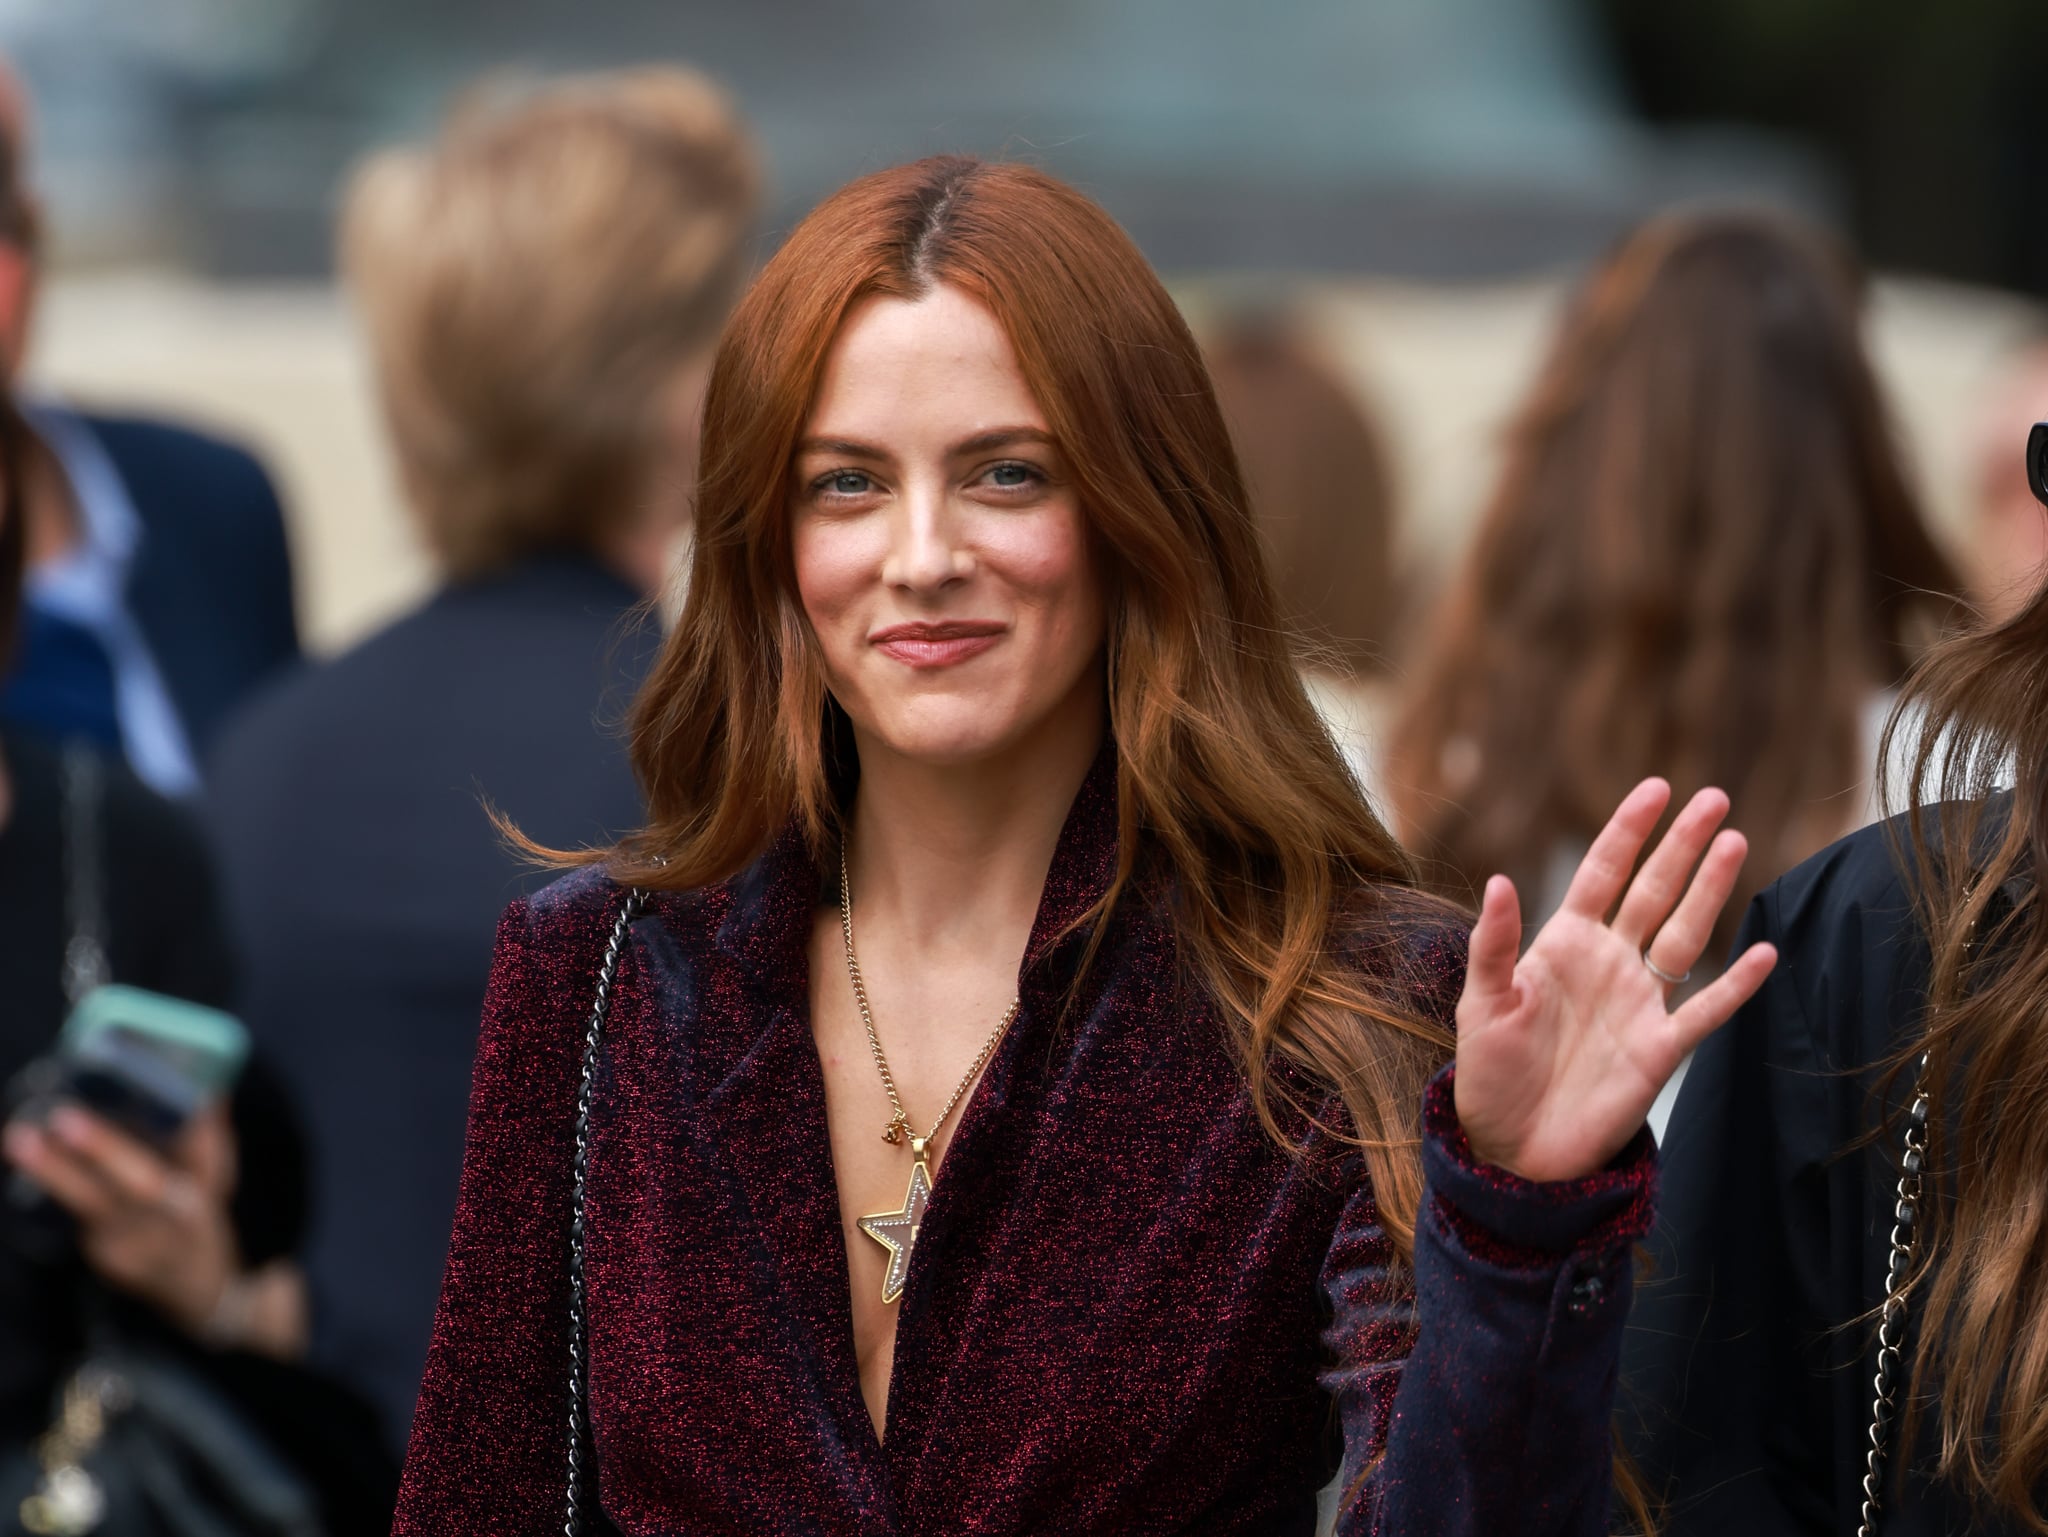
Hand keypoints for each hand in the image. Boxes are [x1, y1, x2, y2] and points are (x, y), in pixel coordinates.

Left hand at [4, 1101, 239, 1333]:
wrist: (201, 1295)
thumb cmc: (206, 1227)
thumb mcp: (217, 1184)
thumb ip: (208, 1142)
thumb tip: (208, 1095)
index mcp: (183, 1209)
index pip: (140, 1178)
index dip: (105, 1149)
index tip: (67, 1120)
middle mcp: (148, 1235)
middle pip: (95, 1199)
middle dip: (54, 1167)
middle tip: (19, 1136)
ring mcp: (121, 1252)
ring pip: (82, 1207)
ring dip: (47, 1173)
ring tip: (19, 1139)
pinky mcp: (101, 1259)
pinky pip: (82, 1217)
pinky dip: (62, 1187)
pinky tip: (40, 1161)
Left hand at [1453, 778, 1776, 1182]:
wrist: (1513, 1148)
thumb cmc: (1489, 1072)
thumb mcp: (1482, 1003)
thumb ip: (1495, 944)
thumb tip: (1499, 881)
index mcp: (1563, 944)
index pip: (1603, 873)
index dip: (1629, 830)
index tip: (1657, 789)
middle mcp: (1608, 963)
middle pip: (1653, 891)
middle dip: (1682, 845)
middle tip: (1714, 800)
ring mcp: (1639, 1002)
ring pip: (1684, 934)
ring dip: (1709, 892)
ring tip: (1736, 843)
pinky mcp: (1659, 1049)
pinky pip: (1705, 1010)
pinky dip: (1734, 985)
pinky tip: (1762, 953)